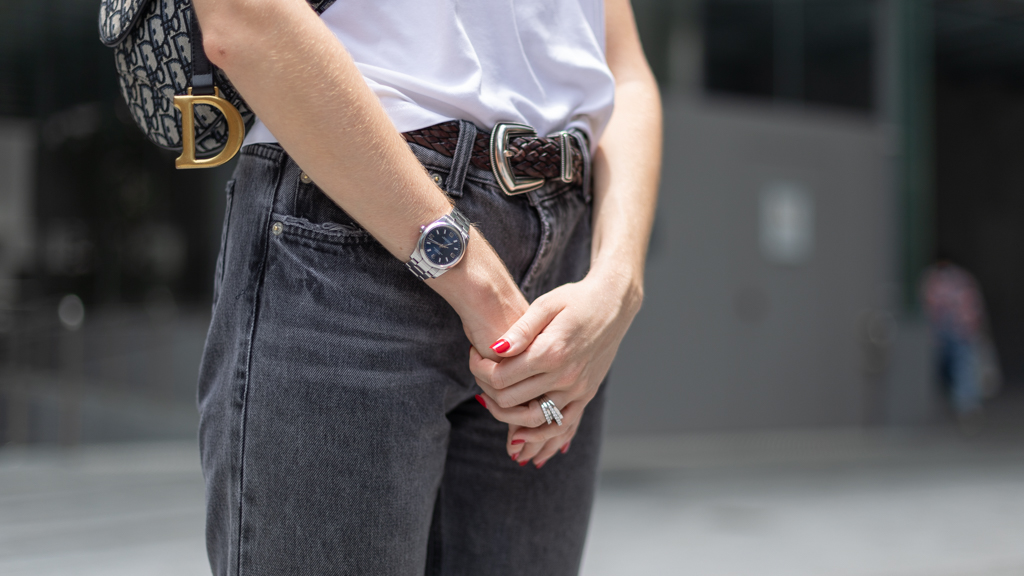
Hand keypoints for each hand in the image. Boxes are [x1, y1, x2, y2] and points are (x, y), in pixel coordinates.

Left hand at [470, 269, 642, 465]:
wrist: (615, 303)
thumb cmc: (576, 299)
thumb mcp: (547, 305)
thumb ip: (521, 329)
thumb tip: (496, 349)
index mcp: (551, 352)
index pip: (501, 376)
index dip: (478, 369)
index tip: (473, 356)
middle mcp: (565, 376)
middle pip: (513, 401)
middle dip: (488, 393)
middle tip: (479, 379)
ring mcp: (578, 389)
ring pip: (536, 421)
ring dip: (509, 423)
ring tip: (493, 409)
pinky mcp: (587, 394)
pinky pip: (564, 426)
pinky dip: (545, 440)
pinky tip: (529, 448)